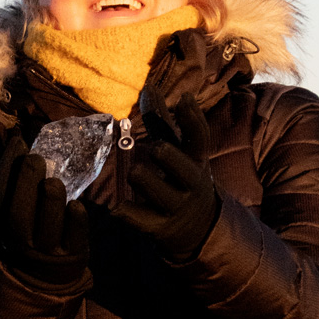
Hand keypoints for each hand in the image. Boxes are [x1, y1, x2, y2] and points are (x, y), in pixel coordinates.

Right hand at [0, 128, 89, 287]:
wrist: (37, 279)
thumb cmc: (24, 227)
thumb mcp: (7, 203)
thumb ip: (2, 167)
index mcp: (1, 220)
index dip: (5, 165)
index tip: (17, 140)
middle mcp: (20, 237)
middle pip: (17, 213)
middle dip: (26, 182)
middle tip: (35, 159)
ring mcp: (47, 250)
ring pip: (46, 225)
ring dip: (50, 199)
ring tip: (53, 182)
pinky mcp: (73, 255)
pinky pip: (74, 236)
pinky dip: (75, 218)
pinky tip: (76, 205)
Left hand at [113, 92, 218, 261]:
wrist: (199, 231)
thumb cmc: (182, 180)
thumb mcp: (180, 153)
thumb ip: (163, 122)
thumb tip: (149, 87)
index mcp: (197, 161)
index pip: (199, 137)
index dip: (192, 117)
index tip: (184, 97)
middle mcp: (191, 183)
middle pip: (173, 158)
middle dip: (162, 151)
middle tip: (155, 150)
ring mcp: (176, 207)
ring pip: (145, 181)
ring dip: (137, 175)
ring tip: (137, 174)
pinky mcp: (160, 228)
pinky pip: (134, 215)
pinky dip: (124, 209)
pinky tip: (119, 206)